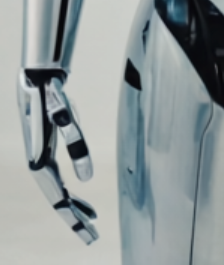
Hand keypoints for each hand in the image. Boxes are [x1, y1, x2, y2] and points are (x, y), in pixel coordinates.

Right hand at [17, 70, 97, 243]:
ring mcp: (41, 158)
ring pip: (57, 191)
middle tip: (92, 238)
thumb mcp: (66, 117)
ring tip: (90, 223)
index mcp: (40, 163)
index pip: (60, 199)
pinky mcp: (46, 151)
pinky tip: (81, 193)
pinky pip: (58, 178)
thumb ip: (76, 144)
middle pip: (58, 200)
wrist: (38, 78)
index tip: (90, 232)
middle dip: (75, 221)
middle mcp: (39, 165)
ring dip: (73, 208)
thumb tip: (86, 179)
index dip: (74, 218)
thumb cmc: (52, 96)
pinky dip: (71, 190)